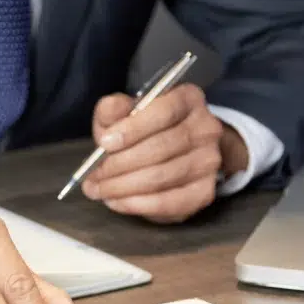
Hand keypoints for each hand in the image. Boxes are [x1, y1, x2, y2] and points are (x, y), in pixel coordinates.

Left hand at [83, 83, 249, 222]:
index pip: (164, 111)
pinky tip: (117, 201)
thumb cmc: (145, 131)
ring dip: (123, 187)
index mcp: (189, 99)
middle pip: (161, 148)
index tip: (104, 143)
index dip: (132, 129)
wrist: (176, 155)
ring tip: (99, 190)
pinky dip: (136, 204)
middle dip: (120, 164)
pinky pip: (168, 202)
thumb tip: (110, 110)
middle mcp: (207, 128)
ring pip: (161, 176)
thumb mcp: (125, 113)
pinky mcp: (204, 193)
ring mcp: (209, 162)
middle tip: (93, 176)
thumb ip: (114, 109)